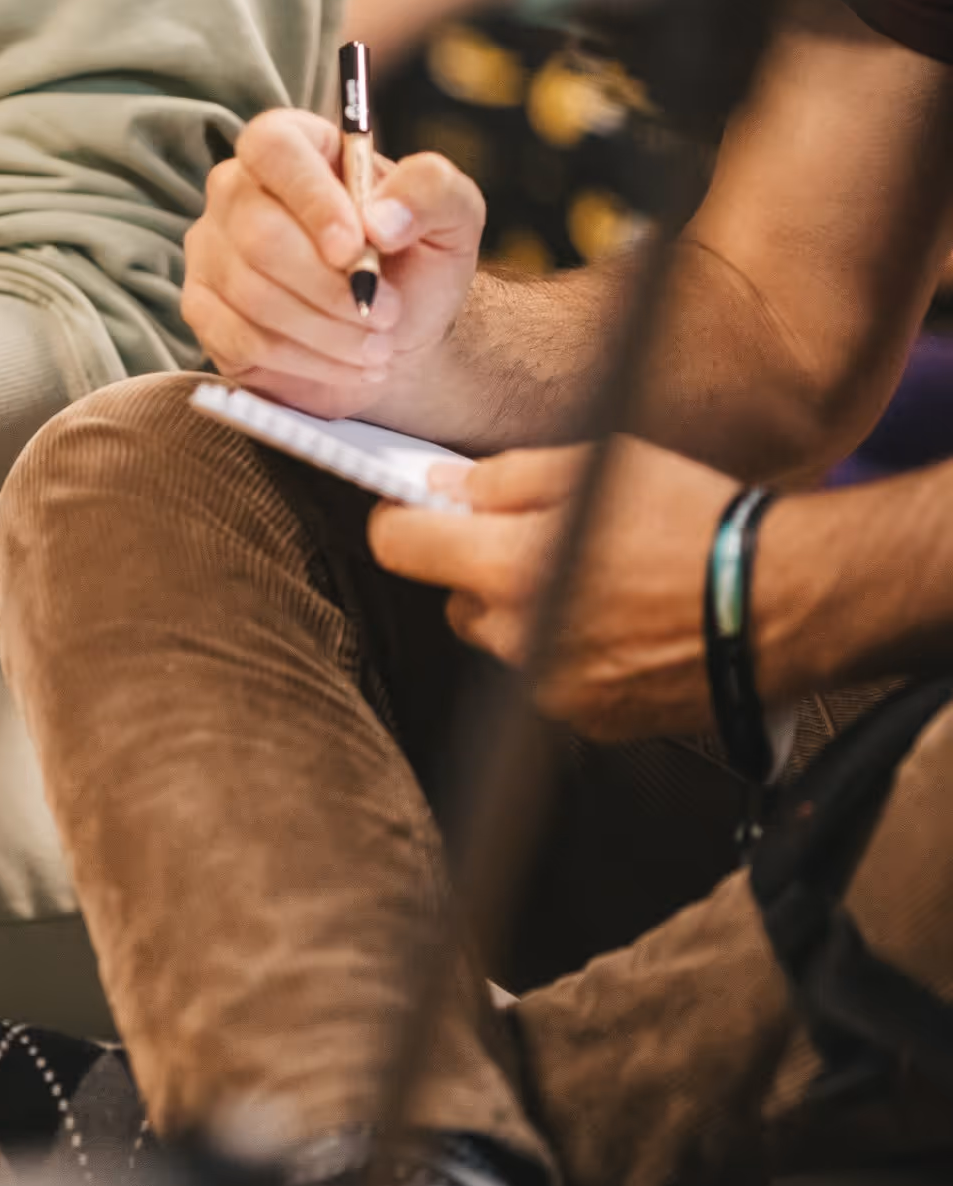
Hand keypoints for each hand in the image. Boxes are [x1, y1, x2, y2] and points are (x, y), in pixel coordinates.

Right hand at [185, 109, 485, 416]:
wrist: (392, 336)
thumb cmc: (415, 265)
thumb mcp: (452, 218)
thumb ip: (431, 192)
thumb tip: (381, 219)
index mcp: (296, 146)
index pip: (273, 147)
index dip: (310, 198)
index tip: (355, 249)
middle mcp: (238, 189)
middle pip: (257, 232)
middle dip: (330, 286)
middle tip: (387, 314)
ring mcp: (211, 250)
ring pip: (251, 292)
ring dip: (325, 329)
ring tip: (376, 346)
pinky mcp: (202, 310)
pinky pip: (239, 337)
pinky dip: (303, 360)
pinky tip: (343, 364)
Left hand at [368, 438, 739, 740]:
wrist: (787, 603)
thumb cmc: (699, 522)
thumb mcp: (600, 465)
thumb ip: (504, 479)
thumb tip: (439, 487)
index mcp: (508, 567)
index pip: (398, 547)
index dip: (405, 522)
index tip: (422, 512)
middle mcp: (517, 637)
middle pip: (457, 600)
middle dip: (485, 571)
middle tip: (551, 543)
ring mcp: (550, 687)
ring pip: (506, 642)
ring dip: (530, 614)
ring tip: (603, 585)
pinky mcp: (588, 721)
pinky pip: (550, 679)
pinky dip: (572, 654)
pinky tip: (625, 627)